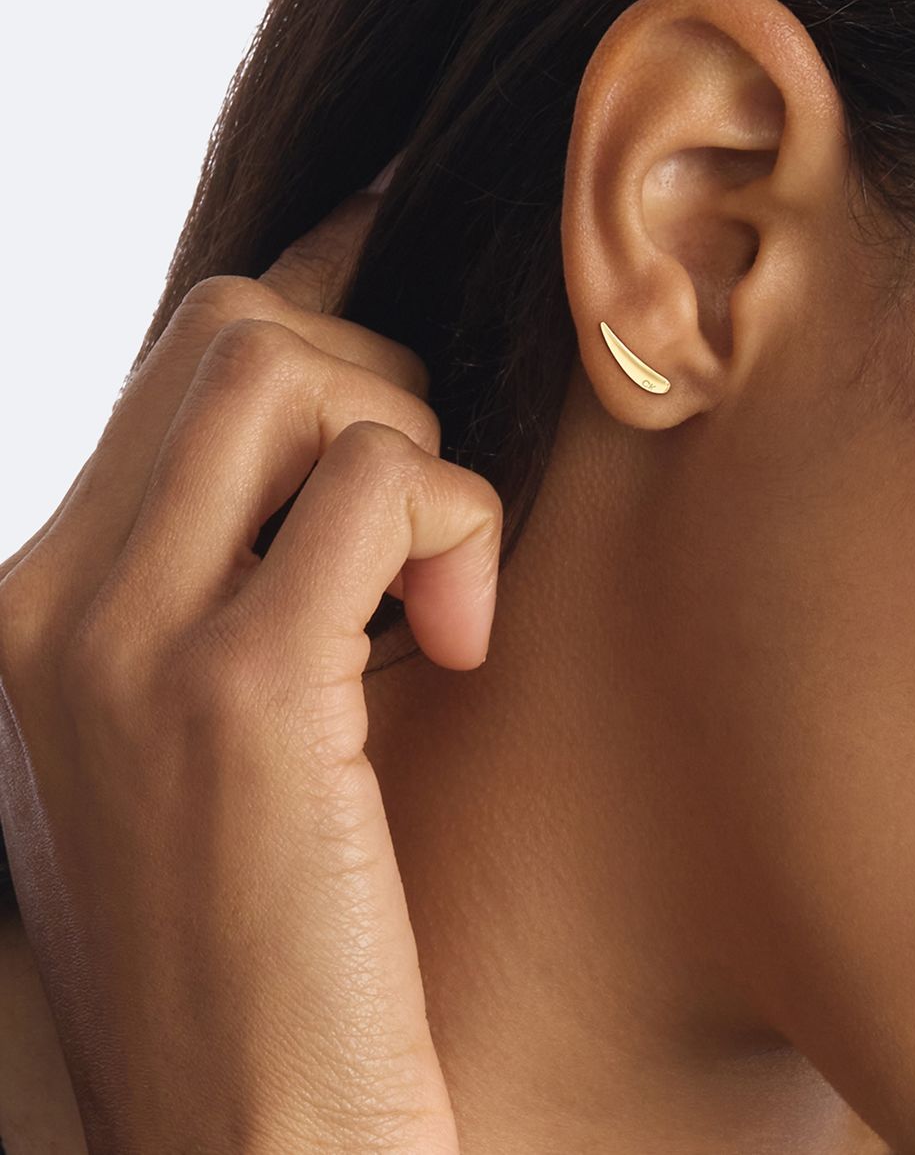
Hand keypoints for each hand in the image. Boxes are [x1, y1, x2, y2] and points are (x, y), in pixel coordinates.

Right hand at [0, 186, 500, 1152]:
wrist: (250, 1135)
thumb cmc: (265, 919)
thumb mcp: (215, 712)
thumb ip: (245, 558)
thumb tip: (350, 415)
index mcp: (41, 596)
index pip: (178, 358)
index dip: (314, 289)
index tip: (398, 260)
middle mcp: (52, 596)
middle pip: (235, 331)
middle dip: (373, 380)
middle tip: (421, 520)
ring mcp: (128, 638)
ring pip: (293, 371)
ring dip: (412, 442)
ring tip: (434, 584)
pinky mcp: (240, 693)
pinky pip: (380, 483)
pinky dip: (455, 526)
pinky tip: (459, 643)